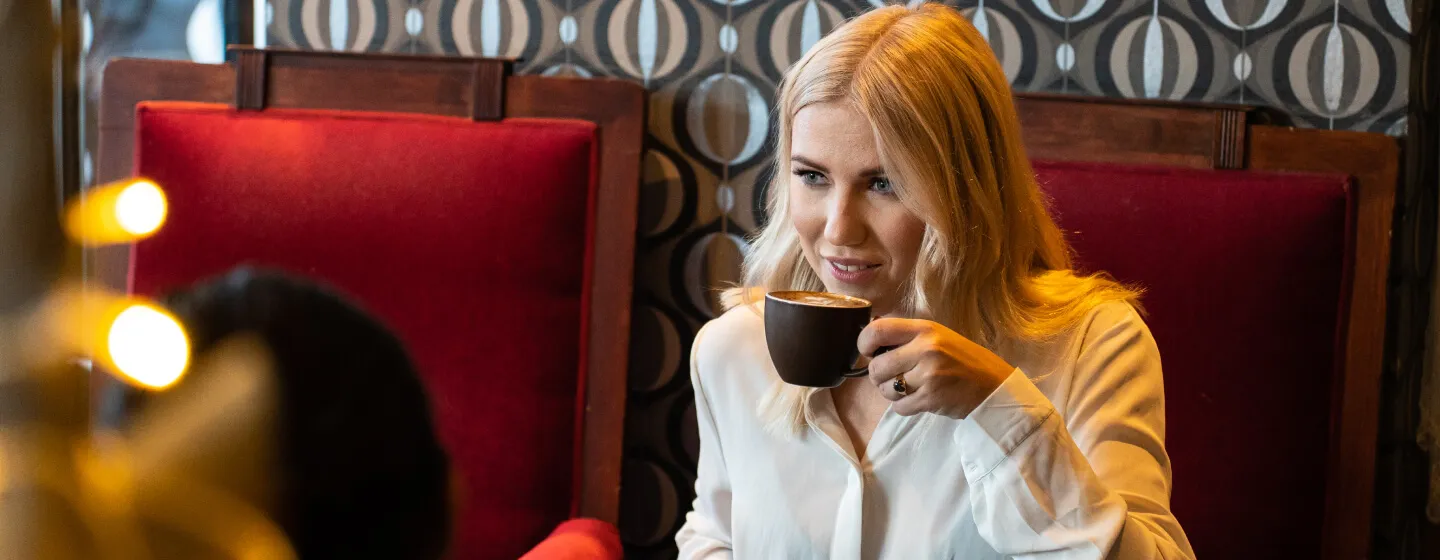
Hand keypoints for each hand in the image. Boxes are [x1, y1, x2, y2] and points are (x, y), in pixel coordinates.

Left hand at [857, 318, 1014, 418]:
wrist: (994, 386)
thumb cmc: (962, 360)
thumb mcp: (937, 337)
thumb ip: (906, 337)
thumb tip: (870, 340)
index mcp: (925, 329)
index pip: (877, 330)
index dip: (864, 343)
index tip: (868, 351)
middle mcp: (926, 349)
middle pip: (876, 367)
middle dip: (879, 376)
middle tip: (893, 376)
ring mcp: (929, 375)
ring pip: (885, 389)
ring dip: (892, 392)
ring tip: (910, 387)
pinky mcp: (931, 399)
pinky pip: (898, 407)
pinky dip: (904, 407)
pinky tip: (920, 399)